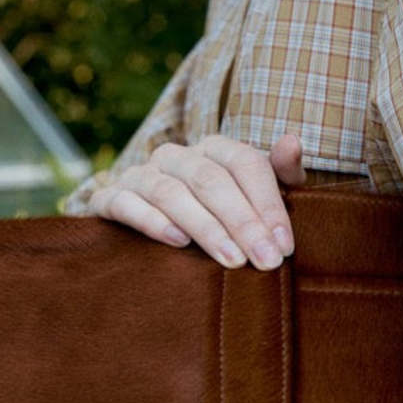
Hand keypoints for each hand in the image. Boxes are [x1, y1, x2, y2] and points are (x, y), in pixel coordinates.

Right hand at [86, 132, 305, 266]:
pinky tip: (177, 241)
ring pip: (171, 192)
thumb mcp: (254, 194)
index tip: (285, 245)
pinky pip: (125, 203)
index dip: (268, 203)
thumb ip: (280, 172)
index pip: (245, 163)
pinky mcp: (109, 198)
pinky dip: (152, 220)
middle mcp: (176, 156)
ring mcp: (140, 175)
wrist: (148, 224)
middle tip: (265, 261)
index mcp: (213, 149)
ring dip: (205, 227)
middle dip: (242, 222)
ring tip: (231, 259)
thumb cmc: (218, 212)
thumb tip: (293, 142)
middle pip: (211, 180)